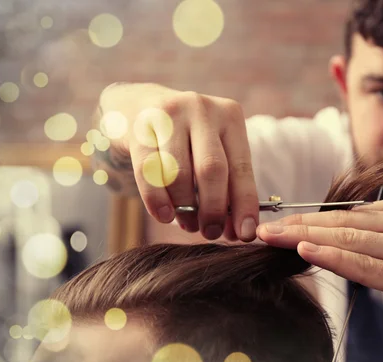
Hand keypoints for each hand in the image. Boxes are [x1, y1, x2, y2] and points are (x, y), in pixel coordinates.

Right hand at [98, 83, 258, 240]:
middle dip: (213, 209)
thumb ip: (227, 188)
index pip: (242, 167)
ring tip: (188, 224)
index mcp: (230, 116)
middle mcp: (202, 110)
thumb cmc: (185, 140)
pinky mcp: (138, 126)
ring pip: (178, 173)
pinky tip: (163, 215)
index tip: (246, 234)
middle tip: (210, 232)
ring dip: (184, 208)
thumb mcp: (211, 152)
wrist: (137, 106)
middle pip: (211, 170)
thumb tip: (240, 232)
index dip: (245, 204)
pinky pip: (148, 171)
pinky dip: (157, 199)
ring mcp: (169, 114)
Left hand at [257, 193, 382, 356]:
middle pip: (341, 222)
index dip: (307, 218)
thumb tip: (326, 235)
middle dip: (296, 225)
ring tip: (271, 237)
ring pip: (347, 238)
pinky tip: (305, 251)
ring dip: (304, 237)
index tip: (276, 223)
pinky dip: (332, 256)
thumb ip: (374, 235)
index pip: (346, 214)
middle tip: (262, 228)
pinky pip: (362, 264)